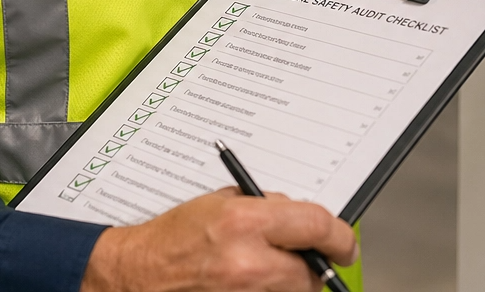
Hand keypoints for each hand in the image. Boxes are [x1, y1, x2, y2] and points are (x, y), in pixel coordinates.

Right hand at [81, 188, 356, 291]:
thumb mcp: (224, 201)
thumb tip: (305, 221)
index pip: (317, 226)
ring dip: (291, 282)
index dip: (340, 236)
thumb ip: (270, 208)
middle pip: (312, 269)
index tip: (345, 243)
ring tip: (264, 269)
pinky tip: (253, 283)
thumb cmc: (176, 235)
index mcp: (246, 223)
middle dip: (311, 263)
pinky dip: (274, 291)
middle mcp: (249, 263)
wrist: (139, 273)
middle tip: (296, 256)